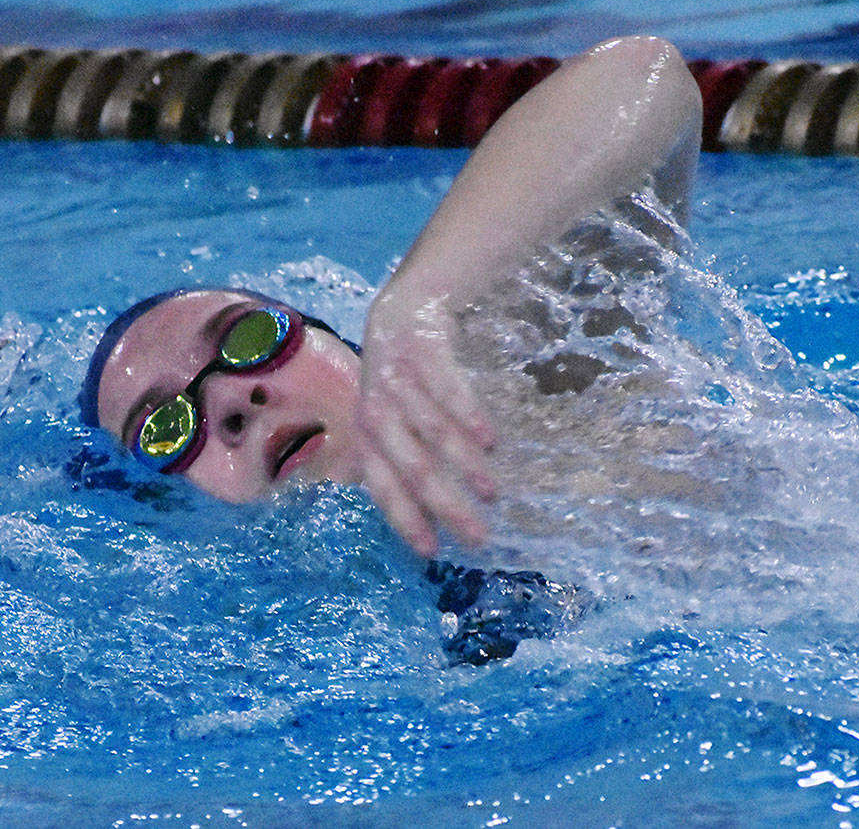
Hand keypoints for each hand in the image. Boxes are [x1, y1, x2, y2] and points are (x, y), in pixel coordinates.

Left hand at [358, 289, 496, 556]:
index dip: (406, 519)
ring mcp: (399, 381)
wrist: (405, 308)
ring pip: (432, 433)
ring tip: (491, 493)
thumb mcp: (389, 417)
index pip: (383, 486)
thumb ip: (401, 458)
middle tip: (478, 536)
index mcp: (367, 435)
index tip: (434, 551)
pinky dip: (468, 417)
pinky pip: (447, 390)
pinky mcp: (422, 354)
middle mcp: (377, 411)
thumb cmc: (401, 378)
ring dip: (463, 466)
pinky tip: (491, 441)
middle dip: (446, 506)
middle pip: (413, 468)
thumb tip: (427, 516)